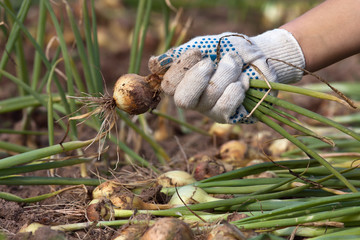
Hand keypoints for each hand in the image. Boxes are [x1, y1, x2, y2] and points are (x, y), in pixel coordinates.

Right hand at [148, 29, 304, 123]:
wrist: (256, 54)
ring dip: (226, 73)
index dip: (182, 68)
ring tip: (235, 63)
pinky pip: (226, 107)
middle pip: (183, 100)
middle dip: (199, 77)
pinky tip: (243, 81)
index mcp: (183, 83)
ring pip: (211, 96)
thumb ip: (178, 55)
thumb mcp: (200, 46)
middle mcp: (194, 100)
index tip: (199, 52)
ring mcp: (211, 111)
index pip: (168, 85)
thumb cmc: (225, 50)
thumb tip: (153, 64)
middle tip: (212, 62)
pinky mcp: (230, 116)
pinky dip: (236, 89)